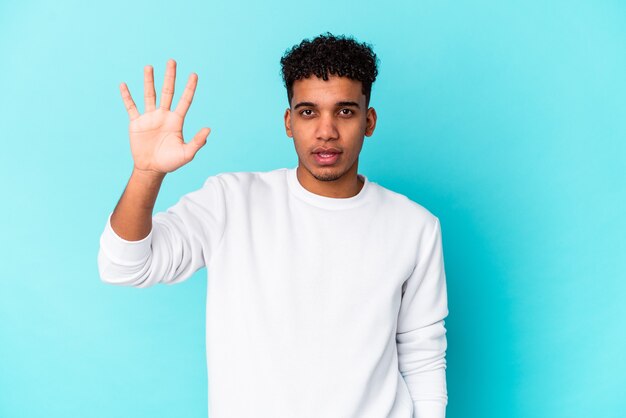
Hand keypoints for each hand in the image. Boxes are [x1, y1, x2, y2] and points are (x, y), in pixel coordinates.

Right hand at [119, 59, 210, 174]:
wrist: (151, 169)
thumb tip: (208, 129)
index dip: (189, 88)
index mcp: (176, 121)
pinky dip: (127, 96)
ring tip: (149, 67)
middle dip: (170, 77)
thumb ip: (197, 142)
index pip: (185, 100)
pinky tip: (123, 85)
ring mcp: (149, 118)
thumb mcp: (186, 153)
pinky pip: (131, 107)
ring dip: (148, 81)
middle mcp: (163, 115)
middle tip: (172, 61)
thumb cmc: (170, 162)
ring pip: (149, 95)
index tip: (194, 74)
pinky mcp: (136, 123)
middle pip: (167, 92)